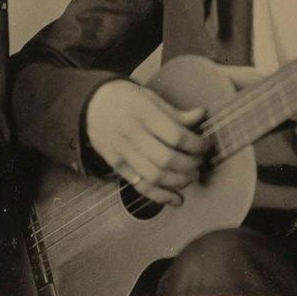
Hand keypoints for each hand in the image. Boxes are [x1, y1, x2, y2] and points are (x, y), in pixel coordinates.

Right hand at [84, 80, 209, 206]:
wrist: (90, 105)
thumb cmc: (125, 98)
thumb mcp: (149, 96)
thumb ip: (174, 112)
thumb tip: (201, 115)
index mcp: (142, 113)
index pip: (175, 135)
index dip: (196, 144)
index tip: (206, 144)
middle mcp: (130, 133)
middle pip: (166, 159)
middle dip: (190, 165)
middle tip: (200, 161)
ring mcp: (122, 152)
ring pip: (154, 176)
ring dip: (179, 181)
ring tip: (192, 175)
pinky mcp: (117, 165)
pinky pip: (140, 186)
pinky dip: (161, 196)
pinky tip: (177, 199)